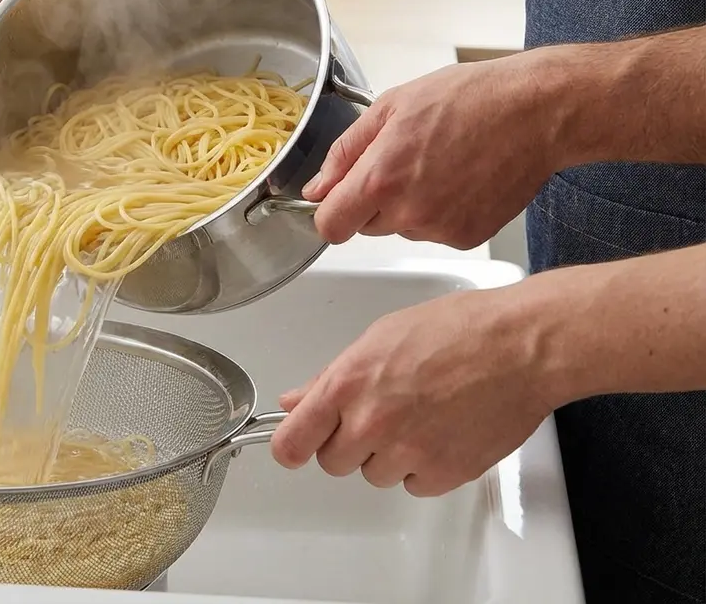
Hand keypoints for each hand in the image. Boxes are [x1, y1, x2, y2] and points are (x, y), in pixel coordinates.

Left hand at [269, 286, 558, 496]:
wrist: (524, 346)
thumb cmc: (460, 330)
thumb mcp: (379, 337)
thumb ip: (331, 377)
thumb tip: (294, 401)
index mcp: (348, 385)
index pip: (291, 443)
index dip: (293, 446)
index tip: (298, 444)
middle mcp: (372, 423)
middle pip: (333, 462)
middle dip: (349, 442)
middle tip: (380, 413)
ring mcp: (408, 452)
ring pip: (375, 475)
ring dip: (389, 455)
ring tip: (420, 416)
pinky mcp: (444, 474)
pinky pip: (415, 485)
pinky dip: (424, 469)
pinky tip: (442, 433)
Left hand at [303, 52, 573, 248]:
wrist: (537, 112)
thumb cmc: (470, 99)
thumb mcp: (392, 107)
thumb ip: (345, 153)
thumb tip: (316, 188)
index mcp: (381, 179)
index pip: (330, 225)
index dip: (330, 211)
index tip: (338, 199)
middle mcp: (409, 213)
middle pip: (365, 227)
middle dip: (373, 201)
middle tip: (405, 162)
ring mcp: (440, 229)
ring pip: (402, 228)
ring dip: (409, 206)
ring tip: (440, 165)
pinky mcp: (467, 238)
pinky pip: (435, 232)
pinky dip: (440, 212)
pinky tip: (461, 180)